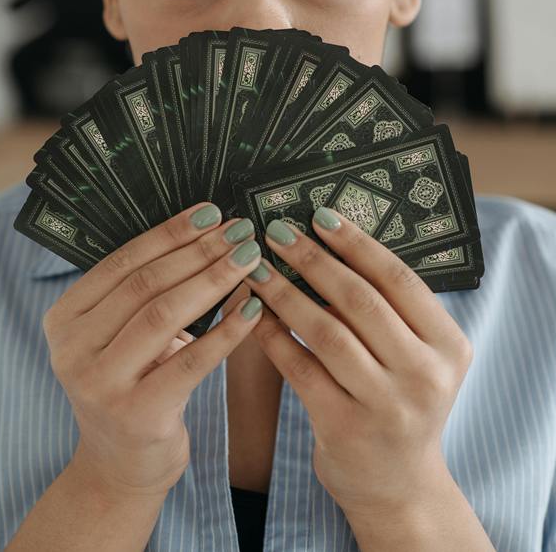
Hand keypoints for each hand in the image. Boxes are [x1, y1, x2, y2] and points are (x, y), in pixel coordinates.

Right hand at [42, 203, 263, 501]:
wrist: (119, 467)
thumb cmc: (131, 385)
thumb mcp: (120, 337)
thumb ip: (144, 292)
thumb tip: (208, 231)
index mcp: (65, 318)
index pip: (123, 261)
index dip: (171, 233)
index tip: (213, 212)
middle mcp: (72, 349)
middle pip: (146, 284)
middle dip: (199, 251)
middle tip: (241, 230)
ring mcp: (100, 384)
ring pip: (164, 315)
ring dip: (214, 280)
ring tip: (249, 259)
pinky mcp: (136, 415)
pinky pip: (191, 362)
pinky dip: (226, 332)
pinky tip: (253, 310)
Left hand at [242, 206, 473, 518]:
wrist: (398, 486)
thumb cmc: (400, 401)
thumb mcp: (415, 356)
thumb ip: (387, 310)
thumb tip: (326, 244)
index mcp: (448, 345)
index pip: (398, 280)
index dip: (356, 243)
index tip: (319, 214)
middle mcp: (425, 375)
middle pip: (360, 301)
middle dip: (313, 260)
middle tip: (278, 231)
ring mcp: (386, 405)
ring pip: (326, 331)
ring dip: (285, 293)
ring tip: (256, 268)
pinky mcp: (345, 427)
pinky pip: (301, 367)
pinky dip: (274, 335)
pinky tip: (253, 313)